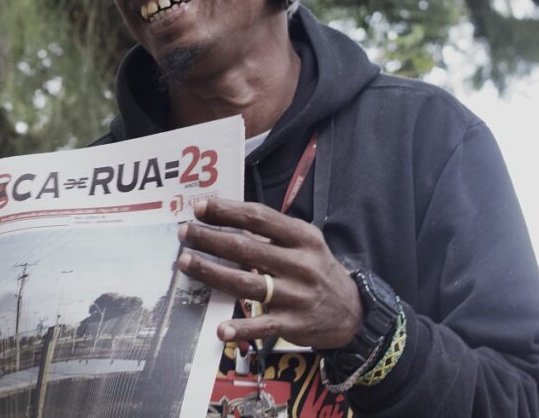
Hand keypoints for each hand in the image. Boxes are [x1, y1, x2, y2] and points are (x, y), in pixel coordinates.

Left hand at [177, 198, 360, 349]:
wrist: (353, 313)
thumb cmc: (318, 269)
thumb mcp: (306, 242)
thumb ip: (273, 232)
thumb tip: (227, 219)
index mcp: (302, 237)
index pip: (259, 217)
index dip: (227, 211)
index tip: (199, 207)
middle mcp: (300, 264)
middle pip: (246, 248)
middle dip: (210, 238)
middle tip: (185, 232)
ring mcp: (296, 295)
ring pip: (246, 283)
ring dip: (212, 272)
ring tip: (185, 262)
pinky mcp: (294, 324)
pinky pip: (263, 326)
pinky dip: (242, 329)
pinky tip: (221, 330)